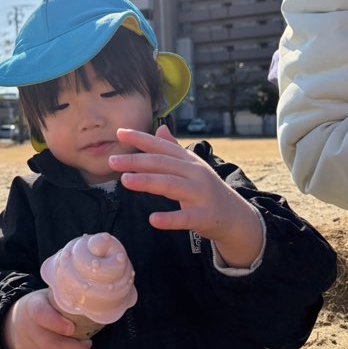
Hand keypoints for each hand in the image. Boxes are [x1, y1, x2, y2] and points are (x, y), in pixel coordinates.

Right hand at [2, 289, 91, 348]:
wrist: (19, 320)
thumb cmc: (45, 306)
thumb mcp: (52, 297)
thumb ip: (67, 300)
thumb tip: (93, 302)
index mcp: (32, 306)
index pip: (41, 314)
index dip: (57, 323)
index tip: (73, 328)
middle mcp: (25, 327)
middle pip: (49, 344)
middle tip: (87, 344)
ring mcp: (25, 347)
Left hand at [108, 125, 262, 267]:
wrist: (235, 216)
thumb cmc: (206, 189)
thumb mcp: (191, 166)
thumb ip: (174, 149)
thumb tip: (160, 128)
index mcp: (188, 160)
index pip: (161, 146)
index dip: (141, 139)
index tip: (119, 133)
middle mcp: (195, 173)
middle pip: (162, 164)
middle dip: (136, 161)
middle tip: (113, 161)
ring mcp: (201, 194)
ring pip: (171, 185)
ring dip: (147, 182)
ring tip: (124, 181)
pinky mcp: (204, 216)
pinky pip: (185, 217)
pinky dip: (170, 219)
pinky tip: (153, 220)